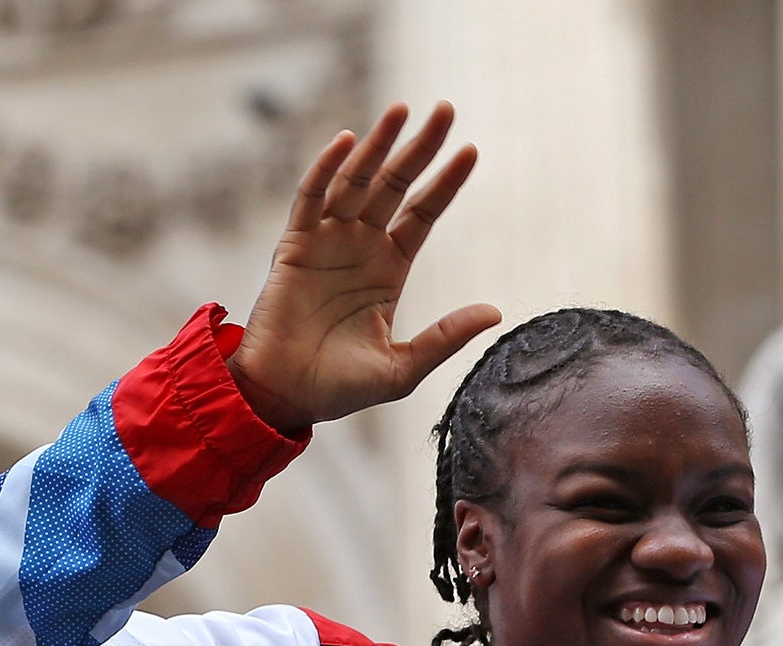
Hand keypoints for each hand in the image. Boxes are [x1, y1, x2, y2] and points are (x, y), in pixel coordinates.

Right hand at [228, 102, 501, 435]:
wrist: (287, 397)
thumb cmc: (342, 387)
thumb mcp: (404, 366)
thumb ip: (446, 336)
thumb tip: (494, 312)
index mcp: (390, 269)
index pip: (424, 214)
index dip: (447, 183)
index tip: (472, 151)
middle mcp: (361, 247)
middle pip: (396, 186)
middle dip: (420, 148)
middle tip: (446, 110)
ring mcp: (326, 242)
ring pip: (357, 182)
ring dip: (378, 146)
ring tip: (401, 111)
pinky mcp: (293, 247)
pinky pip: (311, 199)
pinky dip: (328, 169)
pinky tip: (350, 142)